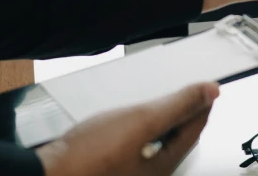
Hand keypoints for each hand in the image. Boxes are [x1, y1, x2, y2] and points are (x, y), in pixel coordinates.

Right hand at [36, 83, 219, 175]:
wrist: (48, 174)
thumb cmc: (91, 157)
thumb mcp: (142, 122)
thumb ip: (177, 106)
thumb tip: (210, 92)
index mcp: (163, 165)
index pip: (193, 131)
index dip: (202, 106)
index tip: (210, 91)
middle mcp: (149, 173)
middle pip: (176, 141)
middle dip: (185, 117)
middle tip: (193, 98)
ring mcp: (128, 172)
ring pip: (155, 145)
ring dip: (163, 123)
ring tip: (167, 107)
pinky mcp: (109, 168)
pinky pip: (135, 148)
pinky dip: (140, 131)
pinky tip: (129, 125)